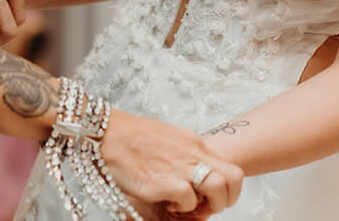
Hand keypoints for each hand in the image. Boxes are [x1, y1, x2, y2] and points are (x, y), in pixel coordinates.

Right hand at [99, 110, 241, 216]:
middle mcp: (192, 153)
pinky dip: (183, 207)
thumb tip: (194, 174)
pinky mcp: (160, 180)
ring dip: (209, 205)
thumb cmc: (130, 137)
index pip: (231, 169)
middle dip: (226, 199)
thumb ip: (185, 154)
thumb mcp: (169, 139)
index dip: (227, 189)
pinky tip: (168, 202)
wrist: (104, 131)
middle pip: (234, 178)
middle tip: (205, 206)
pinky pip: (189, 198)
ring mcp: (178, 166)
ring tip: (188, 207)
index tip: (211, 197)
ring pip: (218, 187)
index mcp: (195, 143)